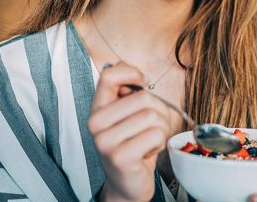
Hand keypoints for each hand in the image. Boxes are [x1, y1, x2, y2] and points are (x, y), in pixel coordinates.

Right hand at [88, 62, 173, 201]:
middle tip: (150, 128)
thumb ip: (128, 93)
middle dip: (159, 111)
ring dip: (161, 129)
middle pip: (144, 97)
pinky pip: (156, 134)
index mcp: (97, 109)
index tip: (143, 84)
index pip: (109, 76)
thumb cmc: (133, 145)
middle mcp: (95, 123)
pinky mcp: (120, 157)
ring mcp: (105, 141)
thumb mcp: (127, 116)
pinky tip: (147, 152)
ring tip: (148, 141)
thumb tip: (134, 72)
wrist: (127, 184)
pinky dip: (160, 143)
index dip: (132, 74)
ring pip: (153, 116)